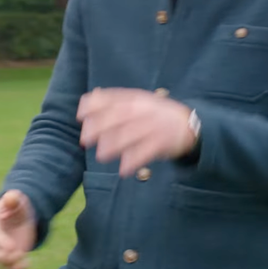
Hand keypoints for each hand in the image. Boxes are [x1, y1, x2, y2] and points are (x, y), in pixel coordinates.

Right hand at [0, 190, 36, 268]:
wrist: (18, 218)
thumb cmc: (15, 207)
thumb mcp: (16, 201)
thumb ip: (13, 199)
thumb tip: (10, 197)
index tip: (13, 247)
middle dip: (1, 257)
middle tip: (19, 254)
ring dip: (13, 267)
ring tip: (27, 262)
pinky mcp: (5, 261)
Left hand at [78, 87, 196, 175]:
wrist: (187, 124)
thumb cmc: (155, 113)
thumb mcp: (138, 100)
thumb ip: (114, 101)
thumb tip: (87, 101)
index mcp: (134, 98)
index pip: (111, 98)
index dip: (93, 105)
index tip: (80, 116)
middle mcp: (142, 110)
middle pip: (117, 116)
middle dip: (98, 127)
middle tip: (85, 140)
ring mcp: (152, 126)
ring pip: (129, 135)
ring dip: (112, 146)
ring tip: (101, 156)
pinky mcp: (161, 142)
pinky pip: (145, 152)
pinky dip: (133, 162)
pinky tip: (123, 170)